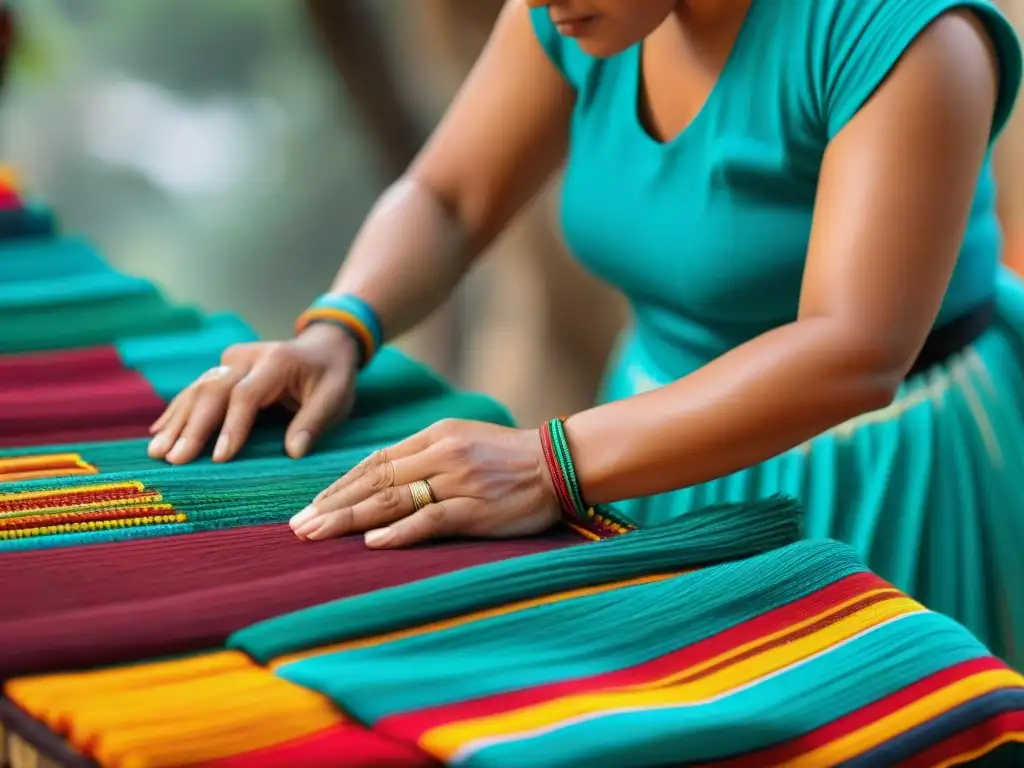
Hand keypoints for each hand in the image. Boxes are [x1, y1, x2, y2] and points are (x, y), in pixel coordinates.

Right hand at [147, 324, 358, 463]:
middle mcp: (247, 356)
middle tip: (174, 460)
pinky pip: (196, 390)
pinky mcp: (222, 367)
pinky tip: (158, 432)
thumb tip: (293, 453)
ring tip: (156, 452)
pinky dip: (177, 412)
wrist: (324, 346)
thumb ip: (313, 422)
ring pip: (198, 390)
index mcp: (276, 362)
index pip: (246, 396)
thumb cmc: (331, 377)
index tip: (219, 457)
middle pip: (213, 391)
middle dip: (193, 428)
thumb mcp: (335, 397)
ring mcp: (230, 359)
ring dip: (176, 422)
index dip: (232, 427)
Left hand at [289, 418, 561, 547]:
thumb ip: (424, 456)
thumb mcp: (463, 441)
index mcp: (435, 436)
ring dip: (350, 519)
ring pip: (392, 499)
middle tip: (299, 527)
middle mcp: (441, 454)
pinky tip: (372, 541)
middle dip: (332, 505)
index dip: (339, 486)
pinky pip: (430, 518)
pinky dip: (399, 531)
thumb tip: (379, 479)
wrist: (559, 462)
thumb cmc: (509, 457)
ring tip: (318, 535)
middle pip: (374, 481)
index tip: (313, 507)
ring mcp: (457, 481)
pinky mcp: (476, 507)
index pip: (375, 462)